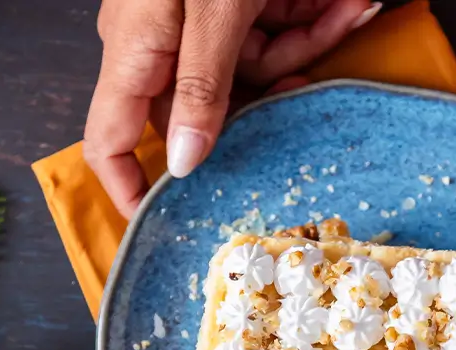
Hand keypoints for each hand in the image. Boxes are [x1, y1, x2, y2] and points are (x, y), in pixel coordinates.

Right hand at [84, 0, 380, 217]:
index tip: (164, 222)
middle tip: (303, 80)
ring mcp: (199, 27)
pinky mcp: (232, 9)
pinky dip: (309, 21)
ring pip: (252, 72)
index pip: (109, 141)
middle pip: (206, 107)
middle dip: (265, 95)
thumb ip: (198, 89)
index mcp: (134, 52)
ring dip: (303, 45)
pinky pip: (270, 36)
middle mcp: (159, 46)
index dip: (129, 187)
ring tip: (343, 5)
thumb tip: (183, 164)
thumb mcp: (210, 13)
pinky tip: (346, 2)